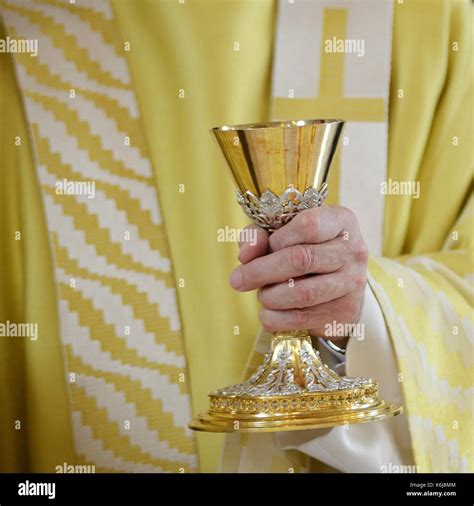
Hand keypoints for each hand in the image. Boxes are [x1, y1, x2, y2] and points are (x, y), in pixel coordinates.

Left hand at [229, 206, 368, 346]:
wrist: (337, 285)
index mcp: (341, 221)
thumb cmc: (303, 249)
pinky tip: (269, 311)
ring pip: (301, 293)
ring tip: (261, 294)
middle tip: (237, 280)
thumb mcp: (282, 233)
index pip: (308, 225)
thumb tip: (245, 255)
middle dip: (260, 271)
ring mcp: (352, 283)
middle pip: (301, 259)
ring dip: (269, 296)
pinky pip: (300, 318)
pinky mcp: (344, 313)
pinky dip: (274, 317)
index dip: (277, 239)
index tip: (261, 249)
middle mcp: (353, 250)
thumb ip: (259, 236)